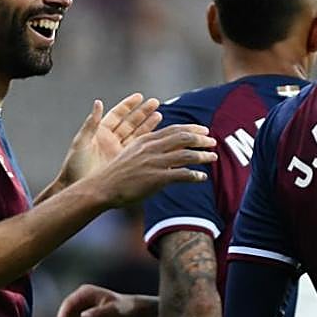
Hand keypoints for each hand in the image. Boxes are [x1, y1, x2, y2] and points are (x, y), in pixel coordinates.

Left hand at [45, 94, 161, 198]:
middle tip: (155, 103)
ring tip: (159, 115)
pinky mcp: (125, 162)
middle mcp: (111, 140)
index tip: (140, 97)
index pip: (117, 115)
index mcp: (100, 132)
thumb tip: (98, 103)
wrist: (80, 189)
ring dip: (147, 124)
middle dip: (142, 112)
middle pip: (130, 122)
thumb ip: (91, 123)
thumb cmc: (74, 167)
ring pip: (136, 134)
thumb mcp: (81, 143)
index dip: (128, 105)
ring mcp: (119, 150)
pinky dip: (147, 142)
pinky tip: (157, 135)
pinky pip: (138, 149)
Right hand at [86, 124, 216, 207]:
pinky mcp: (156, 178)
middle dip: (201, 139)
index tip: (204, 131)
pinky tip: (202, 177)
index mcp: (146, 140)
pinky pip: (181, 174)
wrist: (103, 187)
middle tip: (213, 142)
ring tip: (213, 158)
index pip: (174, 130)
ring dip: (202, 155)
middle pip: (183, 138)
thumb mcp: (132, 153)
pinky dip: (194, 175)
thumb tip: (165, 151)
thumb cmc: (117, 174)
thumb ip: (148, 149)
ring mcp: (154, 163)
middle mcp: (151, 148)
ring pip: (185, 154)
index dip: (192, 129)